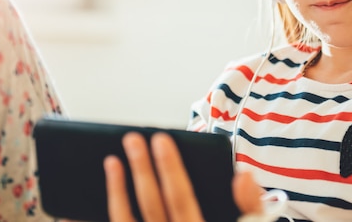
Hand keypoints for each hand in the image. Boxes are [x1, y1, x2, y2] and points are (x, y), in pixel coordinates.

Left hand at [104, 132, 262, 221]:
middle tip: (132, 139)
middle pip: (151, 206)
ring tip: (112, 162)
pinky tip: (100, 198)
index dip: (170, 168)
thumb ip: (251, 207)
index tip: (160, 139)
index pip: (181, 199)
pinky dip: (109, 212)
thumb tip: (243, 177)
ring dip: (117, 191)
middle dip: (141, 169)